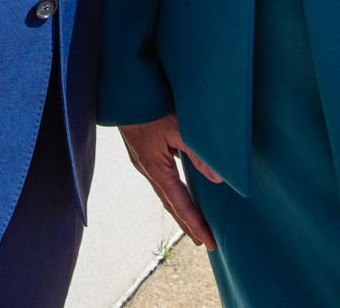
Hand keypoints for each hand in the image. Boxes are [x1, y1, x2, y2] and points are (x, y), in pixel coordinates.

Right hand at [119, 114, 222, 248]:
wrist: (122, 96)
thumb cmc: (148, 107)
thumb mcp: (176, 127)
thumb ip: (197, 153)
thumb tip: (217, 179)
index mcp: (156, 168)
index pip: (180, 204)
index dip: (195, 224)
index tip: (209, 242)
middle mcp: (147, 170)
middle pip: (170, 204)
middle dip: (187, 223)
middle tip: (203, 241)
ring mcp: (142, 162)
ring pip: (164, 192)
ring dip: (179, 208)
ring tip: (192, 220)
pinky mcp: (141, 153)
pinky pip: (160, 179)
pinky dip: (172, 191)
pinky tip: (177, 187)